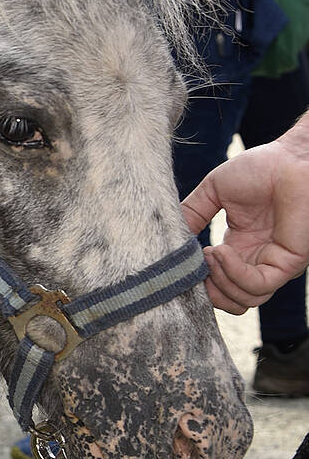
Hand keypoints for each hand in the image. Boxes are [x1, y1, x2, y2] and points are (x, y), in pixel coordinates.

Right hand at [181, 132, 308, 313]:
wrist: (291, 158)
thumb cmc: (260, 168)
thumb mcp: (213, 192)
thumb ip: (191, 215)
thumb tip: (167, 240)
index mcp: (241, 246)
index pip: (218, 282)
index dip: (198, 283)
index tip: (178, 266)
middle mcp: (258, 259)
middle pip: (231, 300)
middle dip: (207, 292)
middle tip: (193, 268)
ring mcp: (275, 263)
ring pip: (245, 300)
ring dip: (219, 282)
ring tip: (208, 253)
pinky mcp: (290, 263)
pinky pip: (258, 285)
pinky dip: (233, 273)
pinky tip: (220, 250)